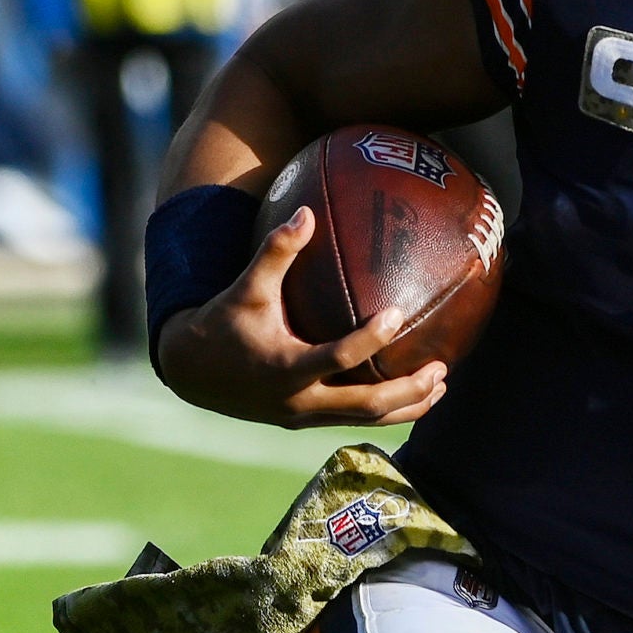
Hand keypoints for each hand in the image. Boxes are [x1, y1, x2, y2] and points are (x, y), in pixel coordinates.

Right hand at [156, 206, 448, 428]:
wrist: (191, 372)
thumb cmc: (222, 322)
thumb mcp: (246, 287)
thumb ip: (276, 251)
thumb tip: (306, 211)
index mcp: (285, 368)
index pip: (338, 357)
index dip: (371, 338)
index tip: (399, 313)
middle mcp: (298, 400)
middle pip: (366, 404)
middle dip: (408, 389)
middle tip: (442, 366)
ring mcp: (304, 417)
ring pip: (365, 420)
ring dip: (406, 406)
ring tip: (441, 385)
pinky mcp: (306, 422)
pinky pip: (354, 420)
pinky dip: (386, 411)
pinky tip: (413, 394)